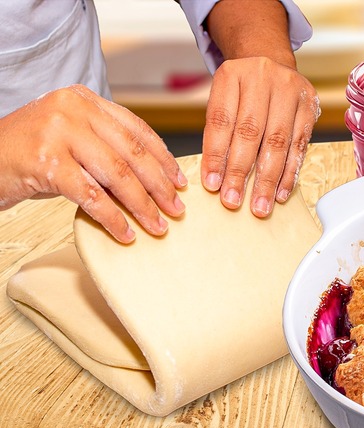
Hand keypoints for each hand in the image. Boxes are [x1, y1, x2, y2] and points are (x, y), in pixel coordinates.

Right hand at [0, 85, 186, 242]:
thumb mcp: (69, 140)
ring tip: (158, 225)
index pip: (137, 129)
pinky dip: (114, 218)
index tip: (180, 182)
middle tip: (177, 209)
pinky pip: (92, 196)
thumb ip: (104, 148)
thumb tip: (153, 180)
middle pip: (132, 152)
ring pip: (117, 174)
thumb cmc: (26, 154)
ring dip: (143, 205)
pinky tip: (126, 233)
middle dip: (160, 185)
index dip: (163, 158)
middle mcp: (73, 110)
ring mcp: (59, 134)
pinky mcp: (47, 163)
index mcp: (83, 99)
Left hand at [200, 56, 318, 216]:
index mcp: (231, 74)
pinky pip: (299, 144)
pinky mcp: (309, 105)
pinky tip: (280, 192)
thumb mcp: (222, 99)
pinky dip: (289, 172)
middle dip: (241, 171)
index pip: (221, 120)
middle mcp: (262, 77)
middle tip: (233, 200)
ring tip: (260, 205)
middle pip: (251, 132)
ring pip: (278, 141)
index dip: (216, 155)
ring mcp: (289, 89)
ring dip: (268, 178)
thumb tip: (217, 178)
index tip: (212, 185)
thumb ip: (219, 133)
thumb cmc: (242, 89)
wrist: (270, 60)